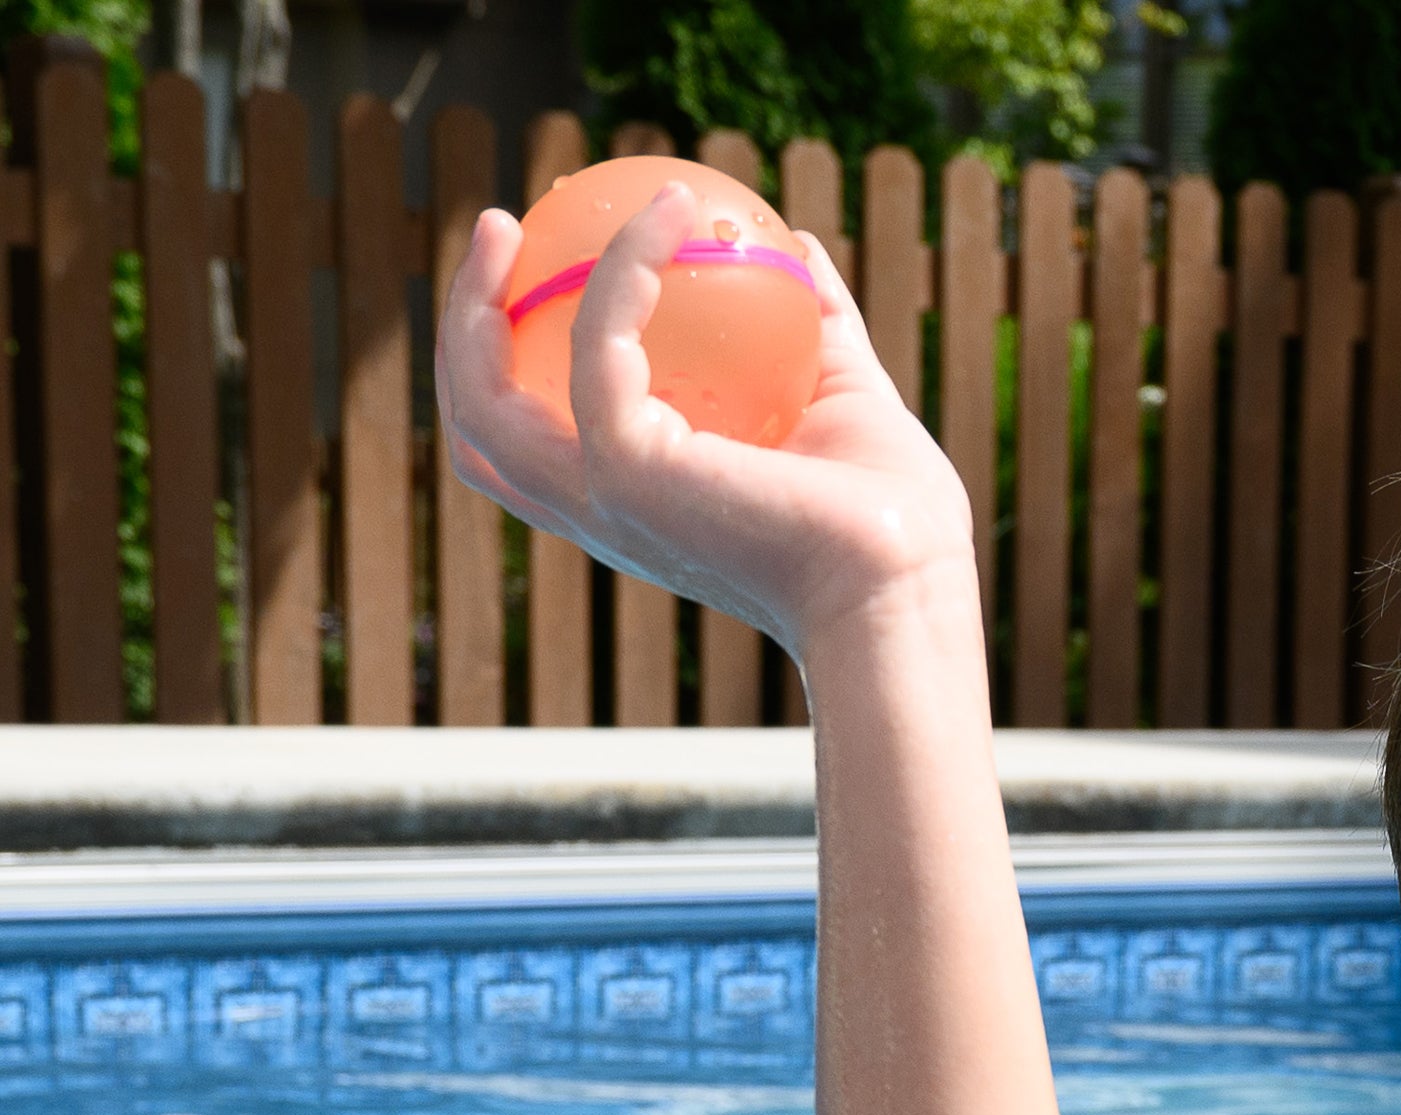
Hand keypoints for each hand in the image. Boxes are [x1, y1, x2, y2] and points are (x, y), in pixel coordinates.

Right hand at [434, 183, 980, 663]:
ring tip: (508, 217)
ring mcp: (605, 496)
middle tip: (498, 231)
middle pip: (480, 424)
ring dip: (477, 298)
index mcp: (645, 505)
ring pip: (485, 395)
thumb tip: (801, 247)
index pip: (539, 445)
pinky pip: (599, 339)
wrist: (905, 583)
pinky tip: (671, 211)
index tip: (536, 271)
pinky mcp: (627, 469)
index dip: (506, 365)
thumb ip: (819, 326)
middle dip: (462, 327)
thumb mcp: (847, 401)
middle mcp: (605, 512)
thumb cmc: (894, 522)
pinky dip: (626, 264)